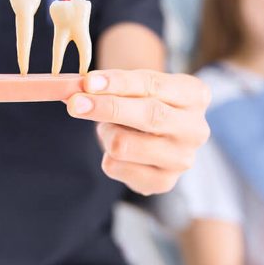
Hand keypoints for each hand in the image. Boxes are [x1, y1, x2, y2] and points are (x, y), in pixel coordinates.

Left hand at [67, 69, 210, 195]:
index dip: (119, 82)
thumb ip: (105, 85)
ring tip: (109, 128)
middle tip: (75, 103)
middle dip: (108, 108)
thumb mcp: (132, 85)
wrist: (156, 133)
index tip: (89, 82)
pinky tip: (118, 150)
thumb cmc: (142, 101)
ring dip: (106, 133)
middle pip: (149, 116)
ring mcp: (182, 159)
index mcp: (195, 94)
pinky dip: (107, 156)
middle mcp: (196, 128)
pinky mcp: (164, 183)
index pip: (153, 84)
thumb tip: (67, 87)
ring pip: (125, 145)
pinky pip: (117, 167)